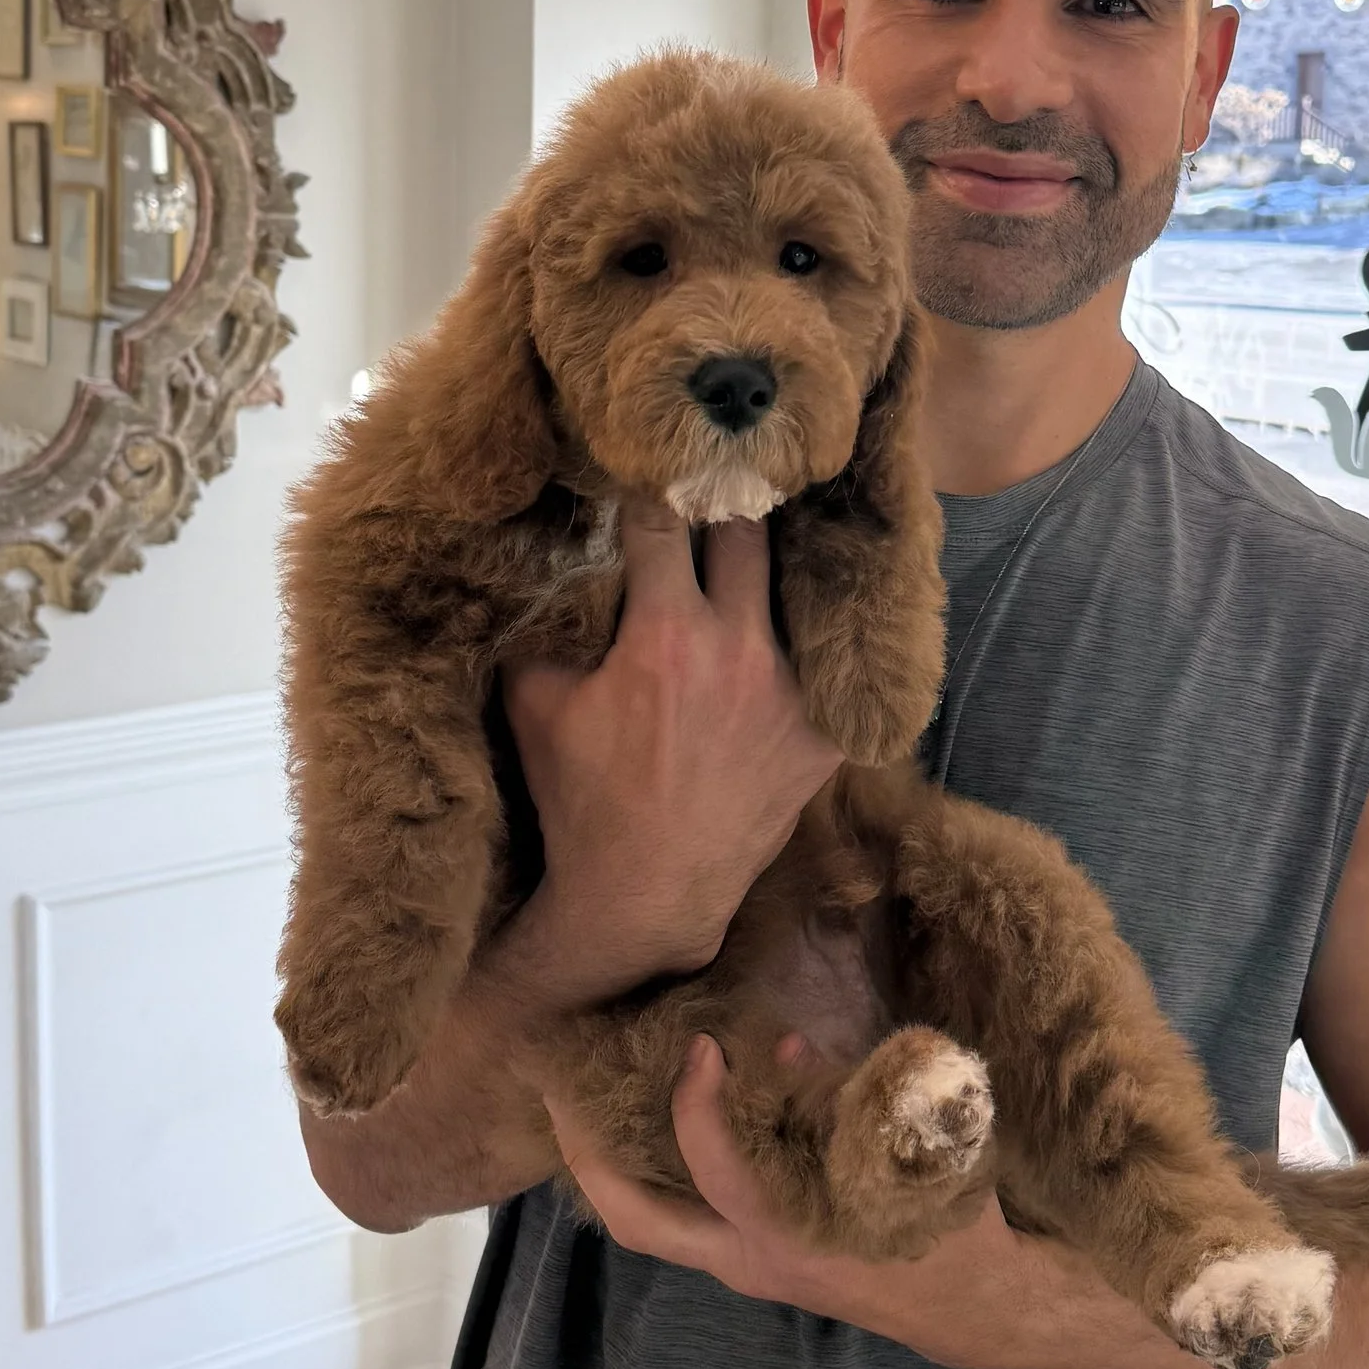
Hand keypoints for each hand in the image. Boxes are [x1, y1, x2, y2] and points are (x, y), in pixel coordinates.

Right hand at [506, 503, 839, 1001]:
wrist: (646, 893)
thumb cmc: (582, 800)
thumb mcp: (536, 705)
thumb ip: (546, 629)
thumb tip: (549, 571)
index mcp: (668, 635)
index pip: (662, 524)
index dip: (648, 494)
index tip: (645, 475)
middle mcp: (743, 651)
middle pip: (748, 532)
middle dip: (726, 504)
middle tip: (718, 486)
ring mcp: (795, 694)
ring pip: (800, 590)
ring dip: (778, 567)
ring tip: (775, 540)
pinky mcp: (826, 735)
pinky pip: (832, 663)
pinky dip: (815, 641)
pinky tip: (810, 621)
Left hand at [545, 1033, 1114, 1368]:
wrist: (971, 1308)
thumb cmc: (948, 1227)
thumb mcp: (911, 1152)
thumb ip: (844, 1101)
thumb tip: (782, 1045)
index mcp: (789, 1233)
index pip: (715, 1167)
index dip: (696, 1103)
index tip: (702, 1046)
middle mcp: (749, 1260)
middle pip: (636, 1222)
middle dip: (588, 1158)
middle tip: (559, 1088)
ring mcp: (743, 1268)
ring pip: (648, 1226)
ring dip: (609, 1167)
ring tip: (582, 1102)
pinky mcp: (749, 1263)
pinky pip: (678, 1221)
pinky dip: (654, 1174)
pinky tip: (645, 1125)